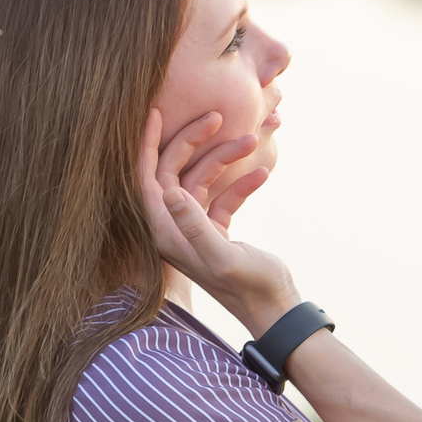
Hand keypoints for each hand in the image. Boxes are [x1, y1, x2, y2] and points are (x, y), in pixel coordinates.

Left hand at [134, 106, 301, 334]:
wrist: (275, 311)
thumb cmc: (249, 288)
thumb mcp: (222, 257)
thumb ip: (195, 225)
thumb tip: (171, 192)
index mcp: (166, 233)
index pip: (146, 179)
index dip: (146, 143)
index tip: (154, 111)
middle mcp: (174, 227)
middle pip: (174, 170)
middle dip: (194, 141)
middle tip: (216, 116)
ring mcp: (195, 226)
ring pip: (202, 177)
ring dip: (226, 158)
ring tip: (253, 141)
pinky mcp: (217, 229)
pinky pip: (223, 194)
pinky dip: (241, 181)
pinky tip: (263, 173)